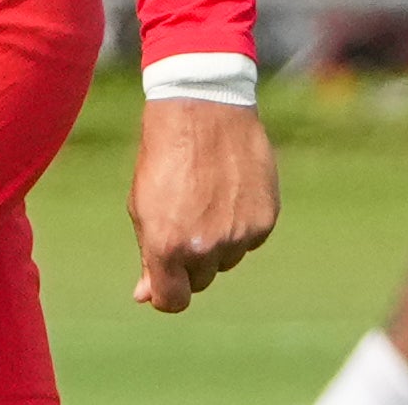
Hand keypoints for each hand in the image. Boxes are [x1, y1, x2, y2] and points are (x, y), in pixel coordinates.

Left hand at [129, 99, 278, 312]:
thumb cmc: (163, 154)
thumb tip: (146, 295)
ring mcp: (239, 235)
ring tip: (206, 197)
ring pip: (227, 259)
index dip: (165, 292)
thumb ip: (149, 255)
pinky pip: (250, 239)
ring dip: (216, 242)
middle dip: (189, 261)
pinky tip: (228, 191)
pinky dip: (239, 224)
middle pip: (201, 280)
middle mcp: (206, 247)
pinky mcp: (264, 220)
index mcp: (168, 245)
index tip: (163, 279)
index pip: (172, 300)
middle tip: (183, 219)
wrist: (203, 108)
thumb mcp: (142, 204)